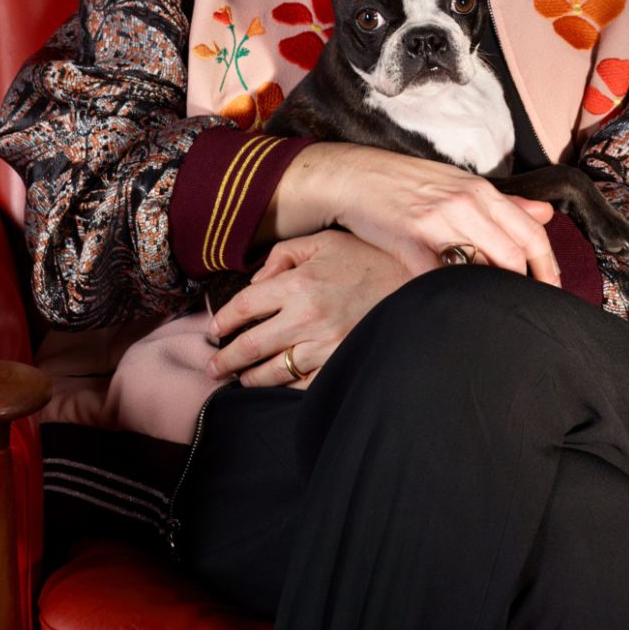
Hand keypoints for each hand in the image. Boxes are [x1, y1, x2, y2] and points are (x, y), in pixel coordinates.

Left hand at [207, 228, 407, 387]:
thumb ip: (285, 254)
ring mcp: (323, 346)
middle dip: (225, 360)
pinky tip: (277, 386)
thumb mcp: (326, 241)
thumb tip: (258, 282)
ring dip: (250, 379)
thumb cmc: (369, 259)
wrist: (415, 286)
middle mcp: (306, 318)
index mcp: (298, 284)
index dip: (223, 321)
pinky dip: (286, 388)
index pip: (245, 307)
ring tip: (240, 380)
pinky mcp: (339, 363)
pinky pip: (303, 384)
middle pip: (251, 347)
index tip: (214, 330)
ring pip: (273, 372)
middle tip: (213, 368)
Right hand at [261, 142, 558, 285]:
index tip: (553, 290)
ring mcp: (437, 220)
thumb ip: (504, 202)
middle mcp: (464, 202)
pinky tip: (456, 306)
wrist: (354, 176)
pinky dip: (452, 293)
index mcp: (480, 190)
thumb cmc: (407, 182)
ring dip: (493, 293)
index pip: (530, 232)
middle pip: (513, 253)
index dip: (548, 266)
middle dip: (528, 286)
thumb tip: (546, 214)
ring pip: (482, 266)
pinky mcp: (409, 239)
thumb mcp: (459, 183)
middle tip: (530, 311)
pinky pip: (439, 275)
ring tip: (499, 313)